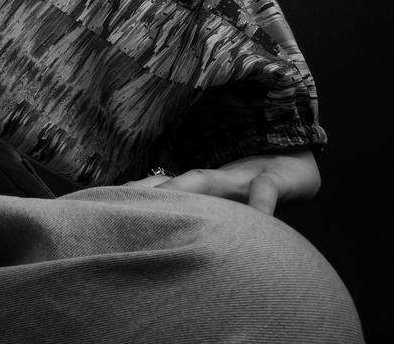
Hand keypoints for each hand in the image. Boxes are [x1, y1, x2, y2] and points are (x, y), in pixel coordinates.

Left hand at [120, 147, 319, 215]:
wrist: (297, 162)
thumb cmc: (252, 189)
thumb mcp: (224, 203)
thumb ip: (193, 212)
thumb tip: (156, 232)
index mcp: (200, 187)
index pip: (158, 188)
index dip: (131, 195)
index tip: (95, 203)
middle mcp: (214, 180)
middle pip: (173, 182)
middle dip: (146, 190)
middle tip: (116, 199)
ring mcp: (242, 176)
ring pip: (209, 179)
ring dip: (185, 186)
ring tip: (166, 197)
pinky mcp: (276, 179)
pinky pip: (267, 192)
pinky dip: (261, 204)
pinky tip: (258, 218)